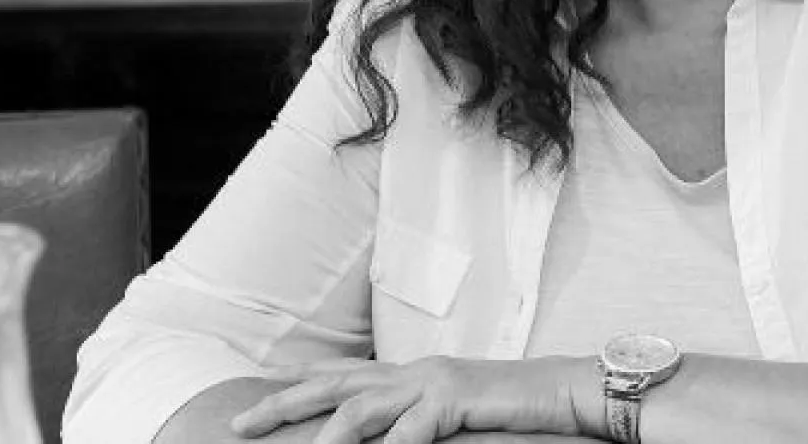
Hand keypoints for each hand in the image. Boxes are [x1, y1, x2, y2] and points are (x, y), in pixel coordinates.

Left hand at [229, 356, 589, 443]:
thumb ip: (421, 422)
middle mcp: (415, 370)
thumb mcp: (457, 415)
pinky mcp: (456, 397)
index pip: (344, 370)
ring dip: (327, 435)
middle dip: (284, 402)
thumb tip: (394, 439)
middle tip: (242, 423)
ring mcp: (433, 380)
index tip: (262, 386)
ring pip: (361, 406)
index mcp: (413, 372)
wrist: (565, 390)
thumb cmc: (514, 410)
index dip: (300, 377)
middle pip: (335, 382)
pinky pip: (411, 428)